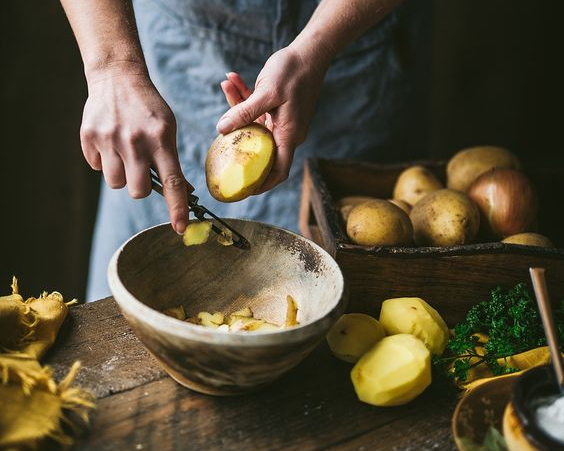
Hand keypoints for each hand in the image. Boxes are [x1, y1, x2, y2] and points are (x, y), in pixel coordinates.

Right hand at [81, 65, 189, 233]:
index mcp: (161, 139)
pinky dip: (103, 160)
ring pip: (116, 182)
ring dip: (121, 174)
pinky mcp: (89, 136)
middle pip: (138, 191)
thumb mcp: (168, 129)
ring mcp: (110, 138)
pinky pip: (96, 167)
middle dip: (140, 187)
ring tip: (124, 152)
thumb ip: (172, 161)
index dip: (177, 208)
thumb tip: (184, 194)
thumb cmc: (149, 109)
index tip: (180, 228)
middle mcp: (135, 141)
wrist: (117, 77)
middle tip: (141, 170)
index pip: (171, 181)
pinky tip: (109, 141)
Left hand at [216, 46, 328, 193]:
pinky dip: (243, 98)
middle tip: (218, 137)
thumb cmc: (293, 72)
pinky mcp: (277, 109)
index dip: (262, 184)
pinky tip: (232, 81)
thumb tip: (221, 129)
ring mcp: (282, 121)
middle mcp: (287, 132)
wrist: (310, 52)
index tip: (244, 190)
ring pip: (254, 124)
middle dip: (238, 138)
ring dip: (237, 108)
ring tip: (227, 85)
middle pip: (259, 147)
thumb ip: (243, 112)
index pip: (278, 171)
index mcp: (289, 135)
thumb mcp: (266, 92)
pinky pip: (256, 110)